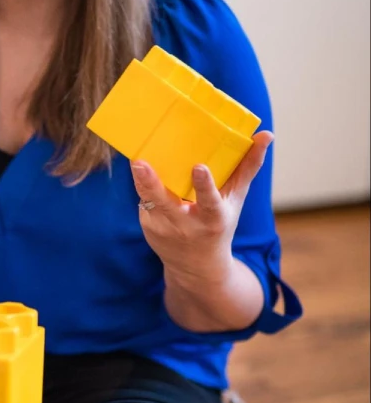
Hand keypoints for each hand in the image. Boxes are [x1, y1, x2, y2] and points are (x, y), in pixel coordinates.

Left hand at [130, 131, 273, 281]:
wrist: (197, 267)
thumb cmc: (220, 225)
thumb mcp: (236, 200)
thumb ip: (248, 167)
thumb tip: (267, 135)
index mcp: (213, 218)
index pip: (209, 201)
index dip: (204, 185)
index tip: (199, 167)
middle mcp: (187, 225)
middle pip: (166, 202)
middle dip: (152, 183)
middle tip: (140, 163)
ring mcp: (164, 227)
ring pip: (149, 199)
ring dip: (142, 181)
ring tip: (137, 162)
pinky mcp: (148, 226)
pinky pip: (144, 199)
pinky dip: (144, 185)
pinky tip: (145, 171)